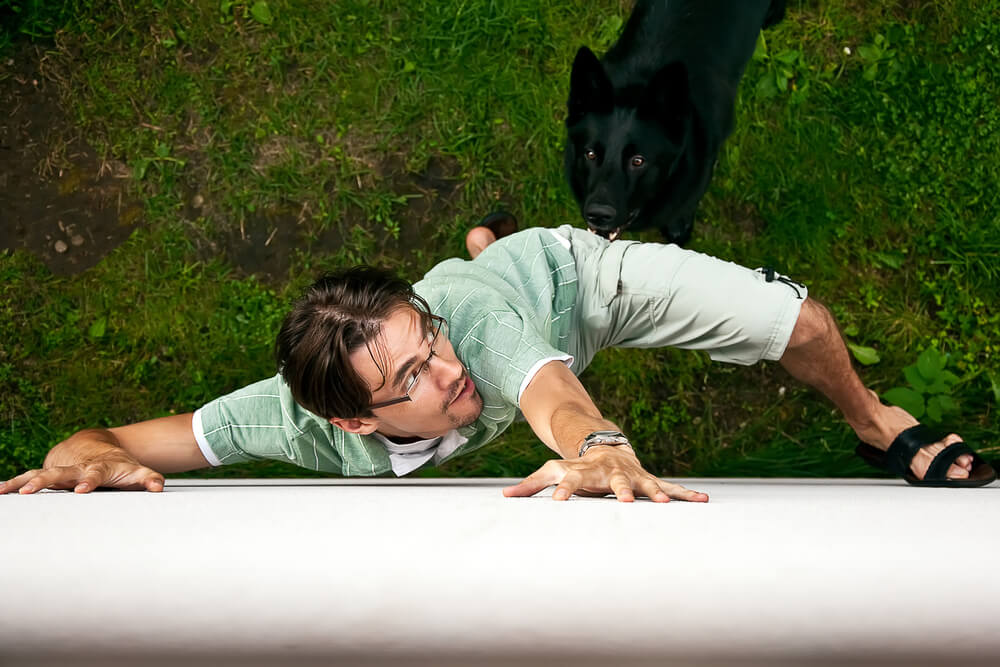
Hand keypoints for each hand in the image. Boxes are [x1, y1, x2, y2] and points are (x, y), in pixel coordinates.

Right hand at [0, 459, 164, 494]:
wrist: (98, 447)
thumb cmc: (118, 465)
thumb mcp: (136, 471)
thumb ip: (149, 479)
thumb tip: (159, 487)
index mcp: (99, 468)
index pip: (94, 474)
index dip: (89, 481)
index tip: (82, 489)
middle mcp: (77, 468)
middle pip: (60, 473)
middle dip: (46, 481)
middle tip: (31, 489)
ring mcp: (61, 471)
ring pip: (41, 474)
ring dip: (26, 482)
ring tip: (12, 491)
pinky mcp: (49, 474)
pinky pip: (28, 478)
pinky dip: (14, 483)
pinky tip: (1, 490)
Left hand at [502, 446, 708, 502]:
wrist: (603, 445)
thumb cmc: (574, 465)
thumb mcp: (551, 470)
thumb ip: (531, 485)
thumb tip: (505, 497)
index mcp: (584, 473)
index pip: (570, 481)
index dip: (563, 490)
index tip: (558, 501)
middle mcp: (610, 473)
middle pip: (615, 482)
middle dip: (622, 491)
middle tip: (625, 502)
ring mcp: (631, 475)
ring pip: (646, 484)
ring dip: (657, 494)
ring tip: (667, 504)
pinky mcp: (648, 480)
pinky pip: (669, 488)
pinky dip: (685, 495)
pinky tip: (703, 501)